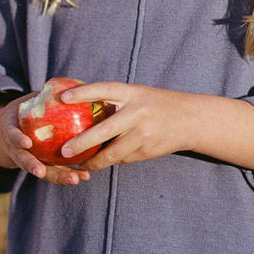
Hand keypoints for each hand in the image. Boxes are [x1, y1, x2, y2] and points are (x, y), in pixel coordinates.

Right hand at [0, 96, 91, 185]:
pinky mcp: (44, 167)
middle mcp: (19, 152)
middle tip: (41, 171)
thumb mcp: (27, 104)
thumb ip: (41, 98)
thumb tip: (66, 84)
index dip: (18, 139)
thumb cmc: (25, 113)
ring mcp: (31, 162)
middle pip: (25, 161)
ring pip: (43, 172)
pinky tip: (85, 176)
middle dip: (33, 166)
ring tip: (76, 179)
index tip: (26, 142)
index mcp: (12, 133)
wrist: (11, 132)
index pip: (13, 136)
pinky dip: (69, 174)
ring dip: (58, 177)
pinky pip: (56, 172)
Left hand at [58, 82, 193, 170]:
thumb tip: (76, 108)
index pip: (103, 90)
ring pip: (112, 153)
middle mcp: (137, 112)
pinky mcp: (148, 150)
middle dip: (81, 143)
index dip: (82, 93)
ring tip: (79, 164)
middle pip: (104, 131)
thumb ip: (112, 101)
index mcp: (131, 93)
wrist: (191, 119)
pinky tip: (99, 162)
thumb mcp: (136, 95)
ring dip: (94, 161)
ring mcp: (143, 134)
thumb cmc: (154, 104)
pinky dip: (110, 161)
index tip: (62, 98)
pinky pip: (122, 159)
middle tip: (64, 152)